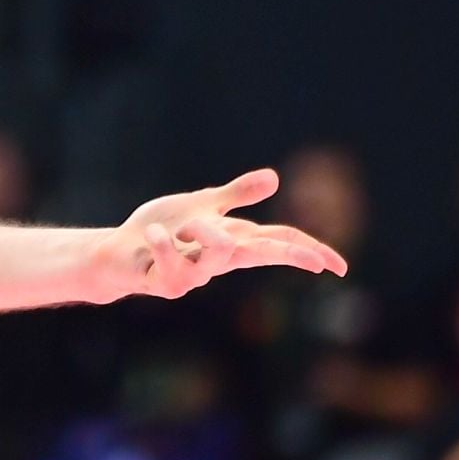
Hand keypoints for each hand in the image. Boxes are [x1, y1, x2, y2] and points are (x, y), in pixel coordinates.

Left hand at [97, 168, 347, 301]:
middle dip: (289, 256)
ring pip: (216, 257)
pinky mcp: (165, 281)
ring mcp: (192, 273)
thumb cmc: (163, 230)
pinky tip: (155, 235)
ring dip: (207, 235)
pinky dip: (163, 244)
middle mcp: (217, 259)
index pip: (278, 242)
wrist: (118, 252)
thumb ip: (236, 195)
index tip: (339, 267)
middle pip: (261, 254)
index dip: (309, 251)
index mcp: (231, 239)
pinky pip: (170, 264)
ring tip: (189, 226)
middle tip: (316, 263)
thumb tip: (275, 177)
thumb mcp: (202, 206)